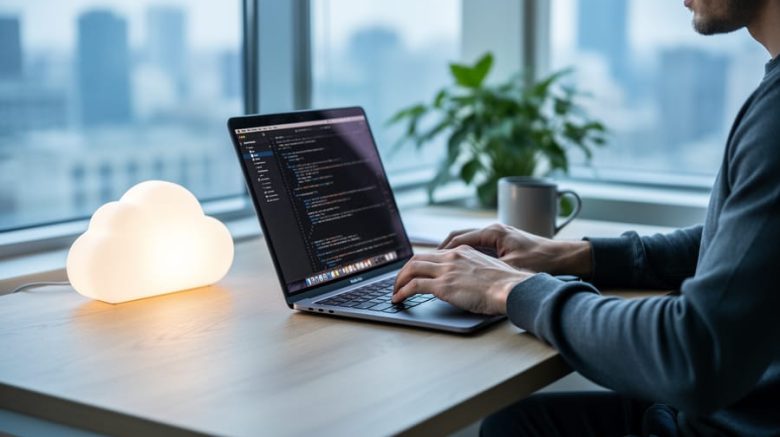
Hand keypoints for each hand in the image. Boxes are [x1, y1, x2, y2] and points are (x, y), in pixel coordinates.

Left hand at [392, 245, 534, 314]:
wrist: (511, 288)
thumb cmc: (506, 284)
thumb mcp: (488, 269)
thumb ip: (474, 270)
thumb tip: (469, 280)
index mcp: (462, 252)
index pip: (434, 254)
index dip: (420, 263)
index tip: (414, 272)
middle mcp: (452, 257)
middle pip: (418, 258)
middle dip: (404, 270)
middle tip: (399, 281)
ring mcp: (446, 270)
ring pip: (412, 269)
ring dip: (399, 280)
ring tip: (395, 291)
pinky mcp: (443, 286)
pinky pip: (414, 286)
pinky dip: (402, 291)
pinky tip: (398, 299)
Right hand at [439, 223, 592, 276]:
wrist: (565, 258)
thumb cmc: (540, 261)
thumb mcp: (510, 267)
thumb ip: (486, 269)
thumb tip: (465, 277)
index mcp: (492, 233)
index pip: (457, 239)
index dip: (441, 252)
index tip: (427, 262)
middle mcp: (493, 230)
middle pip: (458, 237)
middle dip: (442, 250)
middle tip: (427, 263)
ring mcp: (499, 236)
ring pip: (467, 242)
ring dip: (453, 252)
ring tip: (440, 266)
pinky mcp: (504, 243)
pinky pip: (478, 246)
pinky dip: (466, 255)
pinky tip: (462, 268)